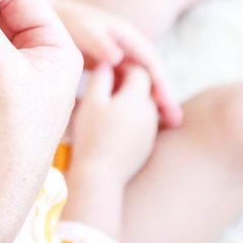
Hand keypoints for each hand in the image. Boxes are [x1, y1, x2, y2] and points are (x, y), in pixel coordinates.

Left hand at [55, 0, 181, 128]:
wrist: (50, 19)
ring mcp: (119, 57)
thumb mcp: (84, 31)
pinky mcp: (108, 67)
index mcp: (127, 36)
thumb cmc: (67, 23)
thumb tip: (118, 57)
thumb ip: (100, 43)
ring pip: (139, 82)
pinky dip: (132, 100)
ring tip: (164, 126)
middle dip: (163, 97)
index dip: (160, 84)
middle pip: (150, 75)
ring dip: (150, 101)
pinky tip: (134, 120)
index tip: (167, 105)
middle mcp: (128, 47)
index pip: (150, 63)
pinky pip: (125, 85)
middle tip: (175, 122)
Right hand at [69, 63, 158, 183]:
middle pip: (143, 90)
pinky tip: (110, 126)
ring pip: (142, 109)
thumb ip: (100, 78)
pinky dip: (129, 120)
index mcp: (137, 98)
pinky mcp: (145, 148)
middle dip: (126, 84)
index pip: (138, 72)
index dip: (122, 67)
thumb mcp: (91, 102)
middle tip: (104, 85)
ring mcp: (150, 132)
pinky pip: (141, 126)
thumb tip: (107, 66)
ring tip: (105, 107)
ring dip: (128, 103)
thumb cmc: (92, 135)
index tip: (106, 68)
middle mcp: (150, 113)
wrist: (100, 176)